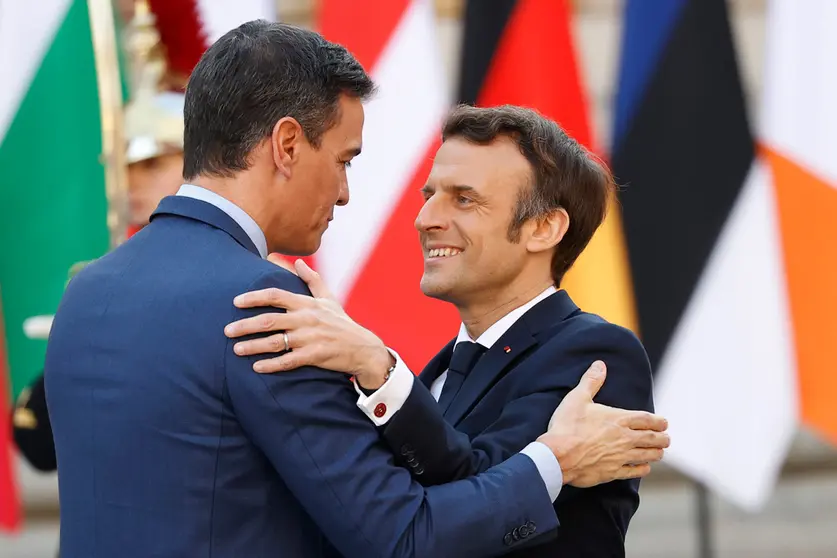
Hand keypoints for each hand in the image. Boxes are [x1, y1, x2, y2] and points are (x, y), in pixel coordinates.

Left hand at [224, 257, 393, 387]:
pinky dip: (271, 364)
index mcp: (307, 304)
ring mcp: (311, 338)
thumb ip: (312, 280)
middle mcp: (307, 319)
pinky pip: (289, 361)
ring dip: (253, 346)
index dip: (254, 297)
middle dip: (245, 325)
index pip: (275, 295)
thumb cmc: (342, 323)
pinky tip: (256, 367)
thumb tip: (298, 261)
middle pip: (269, 319)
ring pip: (276, 341)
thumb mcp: (329, 299)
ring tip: (236, 349)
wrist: (363, 348)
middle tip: (226, 330)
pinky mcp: (315, 356)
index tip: (235, 302)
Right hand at [537, 361, 669, 487]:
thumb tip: (600, 365)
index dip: (659, 421)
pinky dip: (643, 469)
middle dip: (662, 438)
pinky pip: (634, 472)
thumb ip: (591, 381)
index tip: (664, 423)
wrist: (559, 455)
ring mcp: (621, 456)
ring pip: (647, 455)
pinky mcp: (613, 472)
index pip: (647, 419)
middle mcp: (624, 438)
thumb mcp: (577, 398)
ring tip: (660, 452)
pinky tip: (645, 468)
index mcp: (618, 419)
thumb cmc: (567, 426)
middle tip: (667, 439)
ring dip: (656, 453)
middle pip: (652, 439)